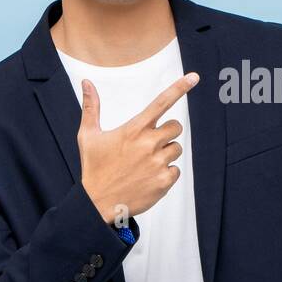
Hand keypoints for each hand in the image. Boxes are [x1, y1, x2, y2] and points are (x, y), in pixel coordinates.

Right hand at [78, 72, 197, 224]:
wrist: (97, 204)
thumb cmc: (94, 167)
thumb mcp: (88, 136)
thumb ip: (91, 107)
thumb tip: (87, 82)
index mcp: (134, 129)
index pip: (161, 102)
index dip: (179, 88)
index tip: (194, 77)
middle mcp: (148, 144)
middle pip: (176, 127)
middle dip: (166, 133)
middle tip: (149, 144)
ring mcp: (158, 163)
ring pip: (176, 149)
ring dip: (165, 154)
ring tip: (144, 165)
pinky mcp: (164, 181)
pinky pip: (175, 170)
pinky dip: (165, 174)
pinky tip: (147, 179)